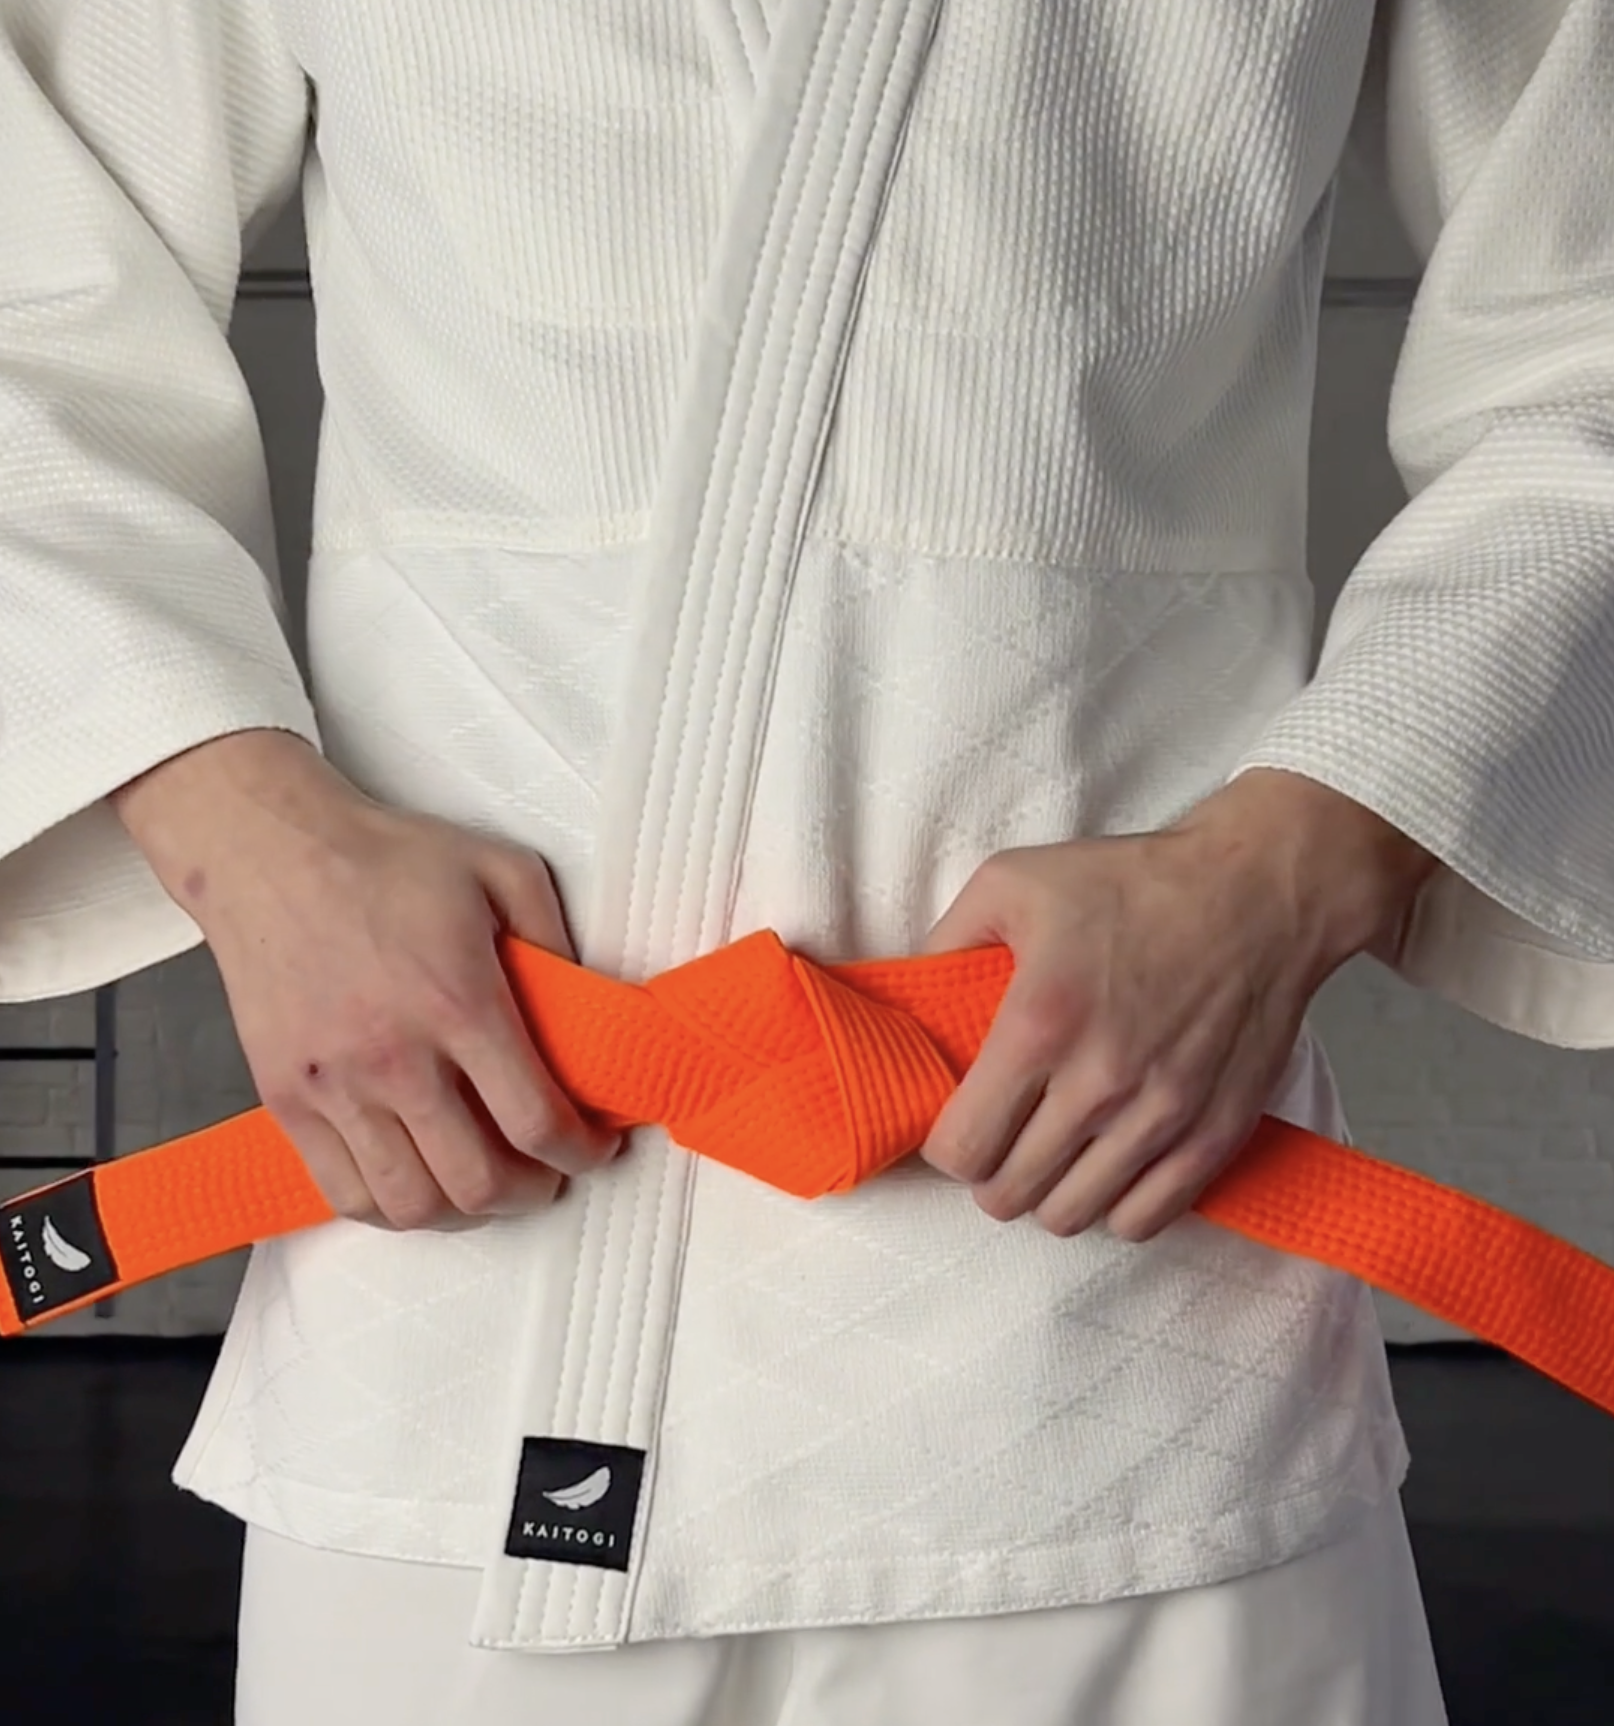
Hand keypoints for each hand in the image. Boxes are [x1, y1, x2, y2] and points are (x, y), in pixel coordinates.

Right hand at [113, 730, 617, 1230]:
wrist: (269, 854)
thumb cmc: (387, 858)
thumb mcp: (501, 869)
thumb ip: (555, 938)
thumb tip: (588, 1007)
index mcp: (459, 1003)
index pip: (535, 1121)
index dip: (581, 1153)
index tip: (596, 1148)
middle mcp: (395, 1058)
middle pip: (479, 1181)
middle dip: (534, 1193)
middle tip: (549, 1173)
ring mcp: (334, 1088)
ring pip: (412, 1204)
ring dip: (466, 1213)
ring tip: (487, 1182)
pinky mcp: (287, 1101)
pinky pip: (345, 1193)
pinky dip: (394, 1209)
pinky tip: (421, 1183)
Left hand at [917, 769, 1436, 1242]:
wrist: (1259, 891)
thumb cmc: (1131, 882)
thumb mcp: (1012, 880)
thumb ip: (949, 940)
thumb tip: (915, 996)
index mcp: (1040, 1022)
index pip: (962, 1147)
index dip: (947, 1147)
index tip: (957, 1125)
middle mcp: (1100, 1080)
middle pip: (1010, 1193)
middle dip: (990, 1176)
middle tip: (1001, 1143)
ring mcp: (1162, 1114)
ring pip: (1072, 1215)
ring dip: (1048, 1196)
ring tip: (1051, 1158)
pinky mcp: (1216, 1132)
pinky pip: (1147, 1219)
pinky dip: (1116, 1209)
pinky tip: (1108, 1170)